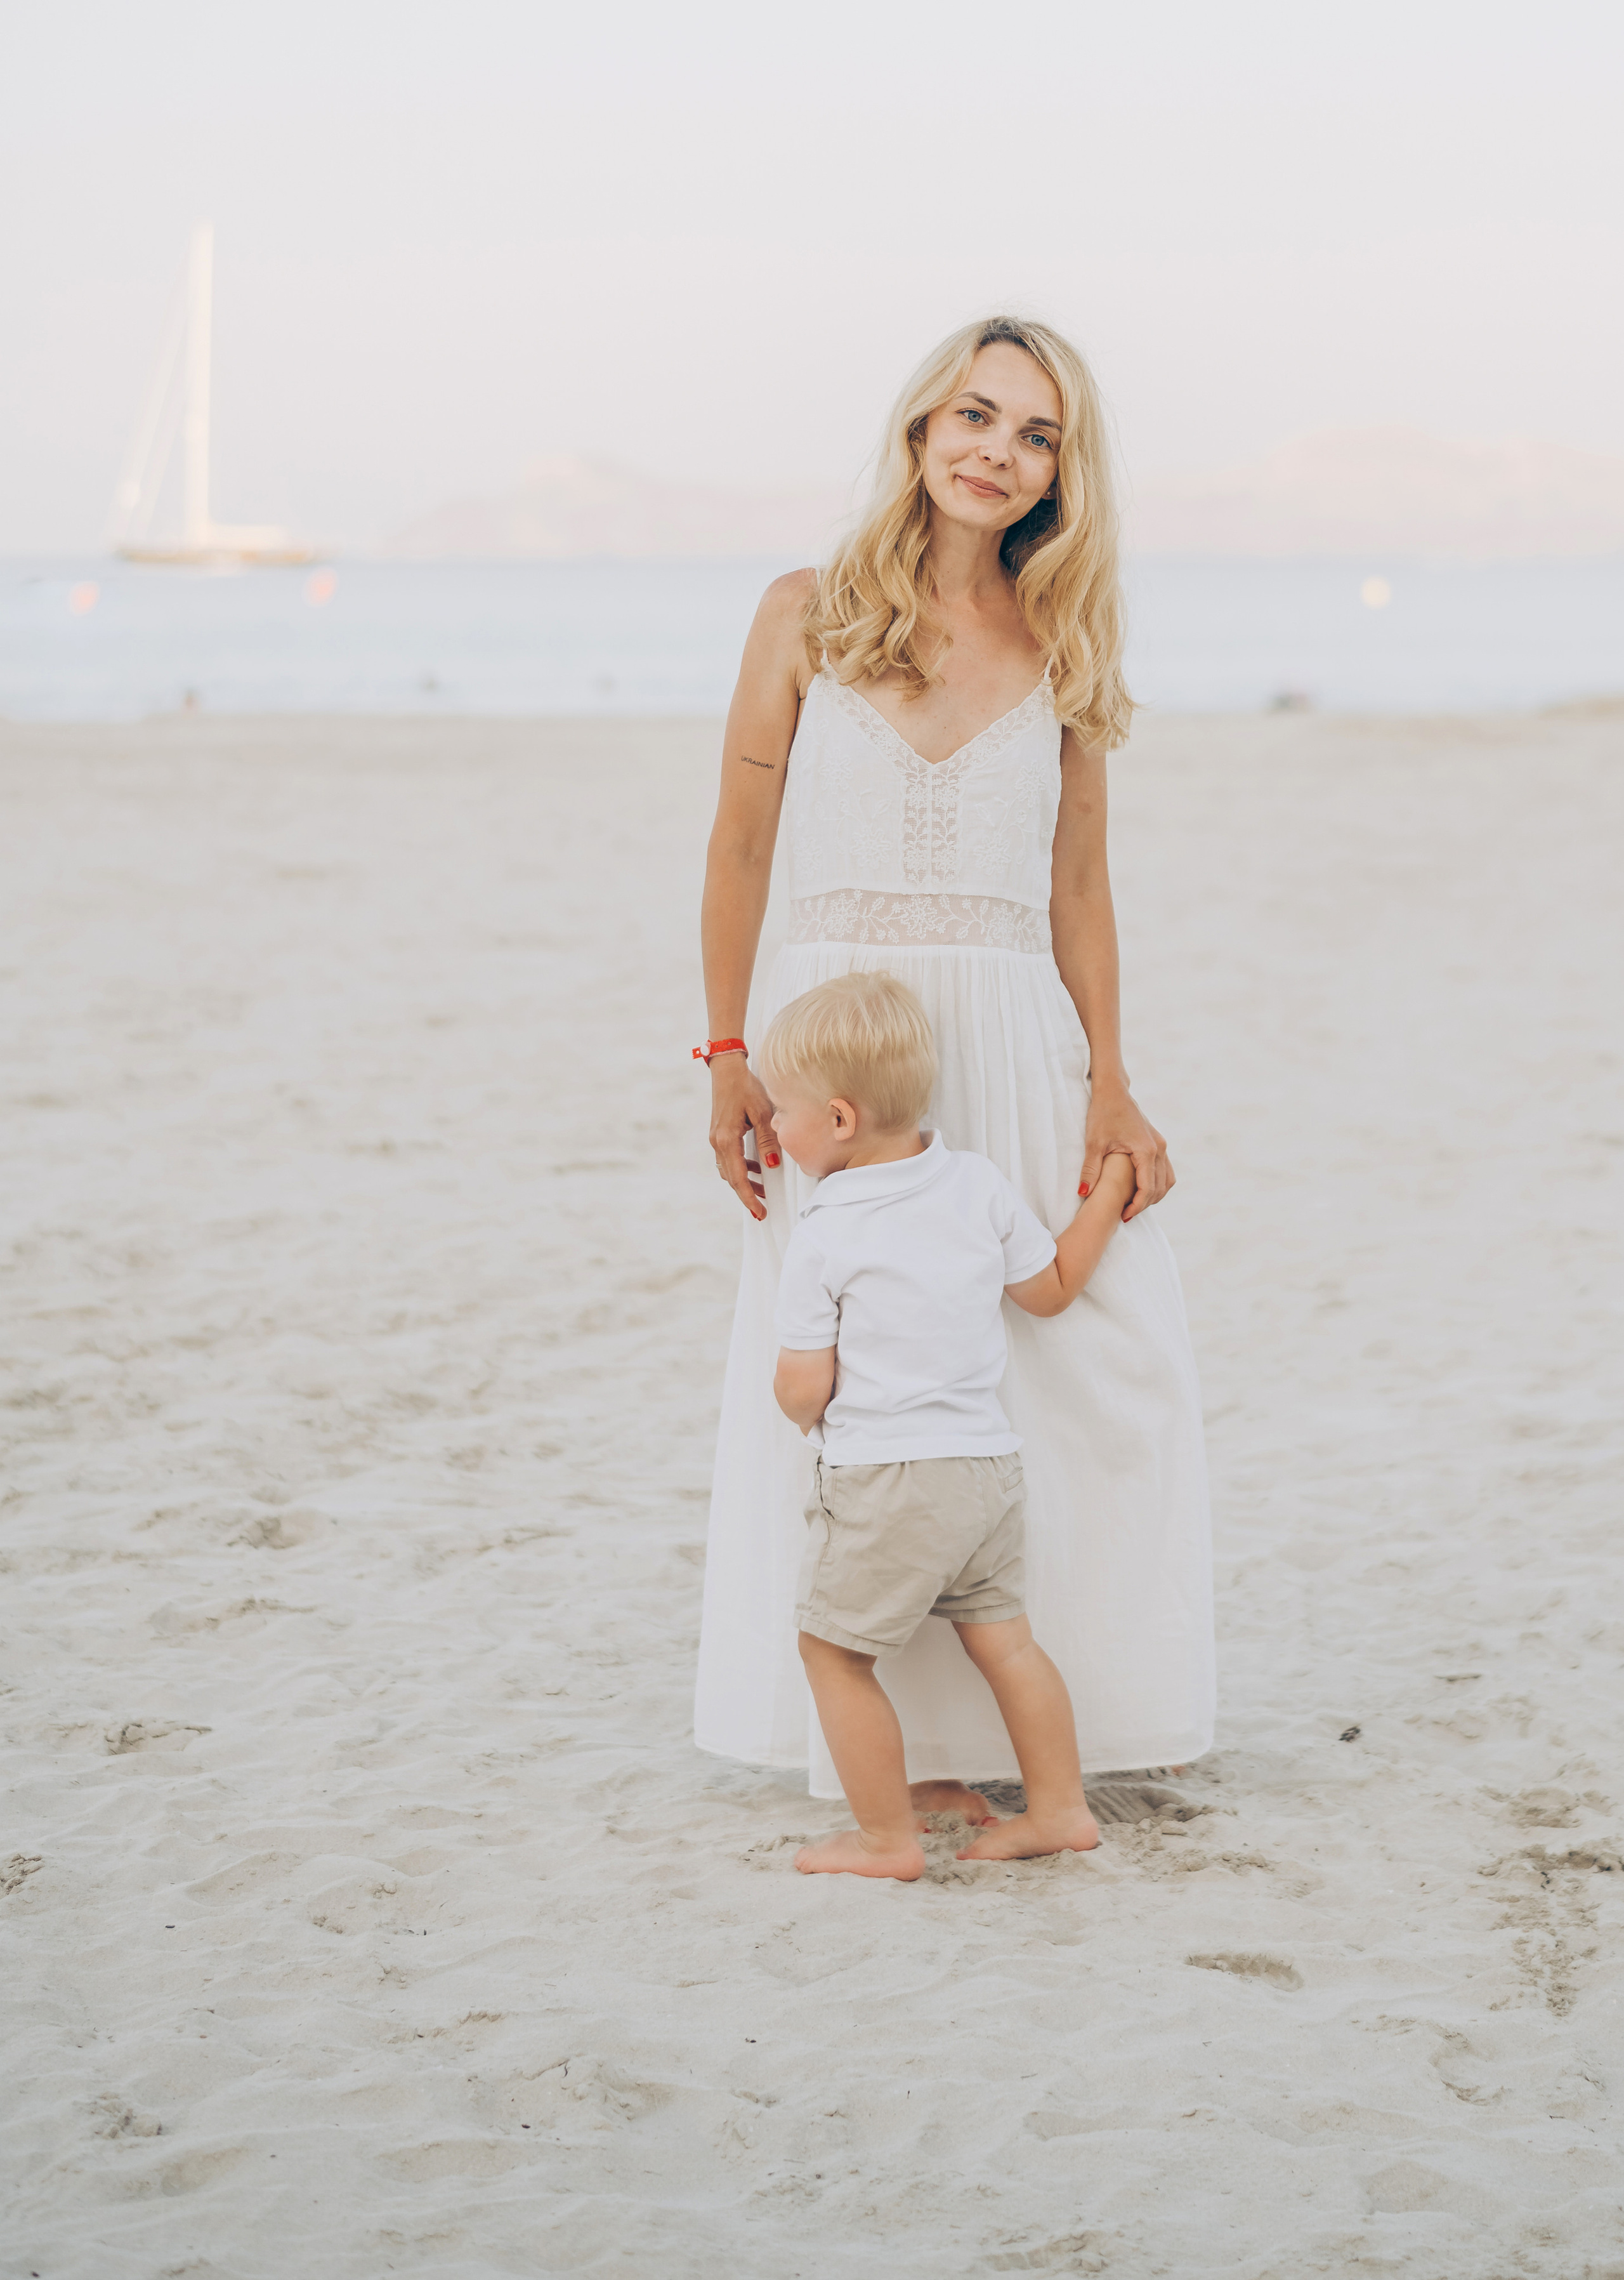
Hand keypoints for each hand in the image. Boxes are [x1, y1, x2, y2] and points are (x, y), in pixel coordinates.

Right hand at [709, 1055, 778, 1222]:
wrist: (727, 1069)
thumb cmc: (746, 1087)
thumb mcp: (762, 1112)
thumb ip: (768, 1140)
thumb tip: (772, 1166)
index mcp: (726, 1139)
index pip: (738, 1178)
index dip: (749, 1199)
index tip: (759, 1213)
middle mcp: (717, 1142)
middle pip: (731, 1179)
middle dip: (747, 1196)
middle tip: (762, 1210)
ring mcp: (716, 1138)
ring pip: (728, 1170)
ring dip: (744, 1182)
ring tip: (763, 1190)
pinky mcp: (718, 1134)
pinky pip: (728, 1159)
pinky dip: (741, 1168)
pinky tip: (756, 1167)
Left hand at [1079, 1078, 1172, 1221]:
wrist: (1113, 1092)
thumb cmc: (1103, 1114)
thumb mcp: (1094, 1143)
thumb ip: (1090, 1170)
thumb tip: (1083, 1193)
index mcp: (1146, 1150)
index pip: (1147, 1188)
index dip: (1136, 1206)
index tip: (1123, 1216)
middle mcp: (1159, 1149)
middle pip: (1160, 1188)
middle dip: (1144, 1205)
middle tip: (1125, 1215)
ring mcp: (1161, 1146)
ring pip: (1166, 1180)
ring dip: (1153, 1196)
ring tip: (1134, 1205)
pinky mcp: (1159, 1143)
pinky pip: (1165, 1171)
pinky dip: (1157, 1184)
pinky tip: (1140, 1190)